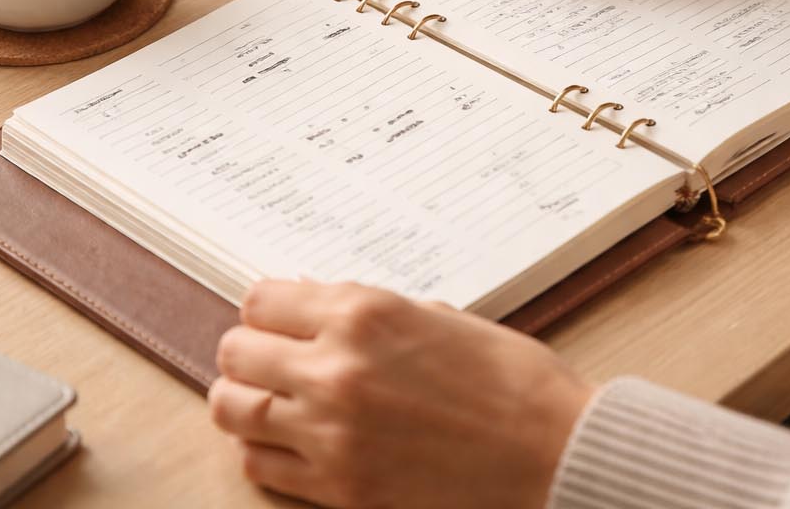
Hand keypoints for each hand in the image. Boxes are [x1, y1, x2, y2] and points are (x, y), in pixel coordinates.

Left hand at [210, 280, 591, 508]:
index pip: (261, 301)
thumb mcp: (440, 317)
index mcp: (364, 312)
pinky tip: (293, 443)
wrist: (554, 452)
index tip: (279, 320)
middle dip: (250, 353)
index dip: (268, 310)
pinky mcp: (339, 488)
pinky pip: (261, 467)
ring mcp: (331, 433)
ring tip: (269, 402)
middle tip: (270, 360)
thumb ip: (372, 313)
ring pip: (234, 411)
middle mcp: (336, 368)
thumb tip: (319, 312)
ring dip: (246, 402)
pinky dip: (266, 452)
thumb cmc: (513, 381)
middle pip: (236, 353)